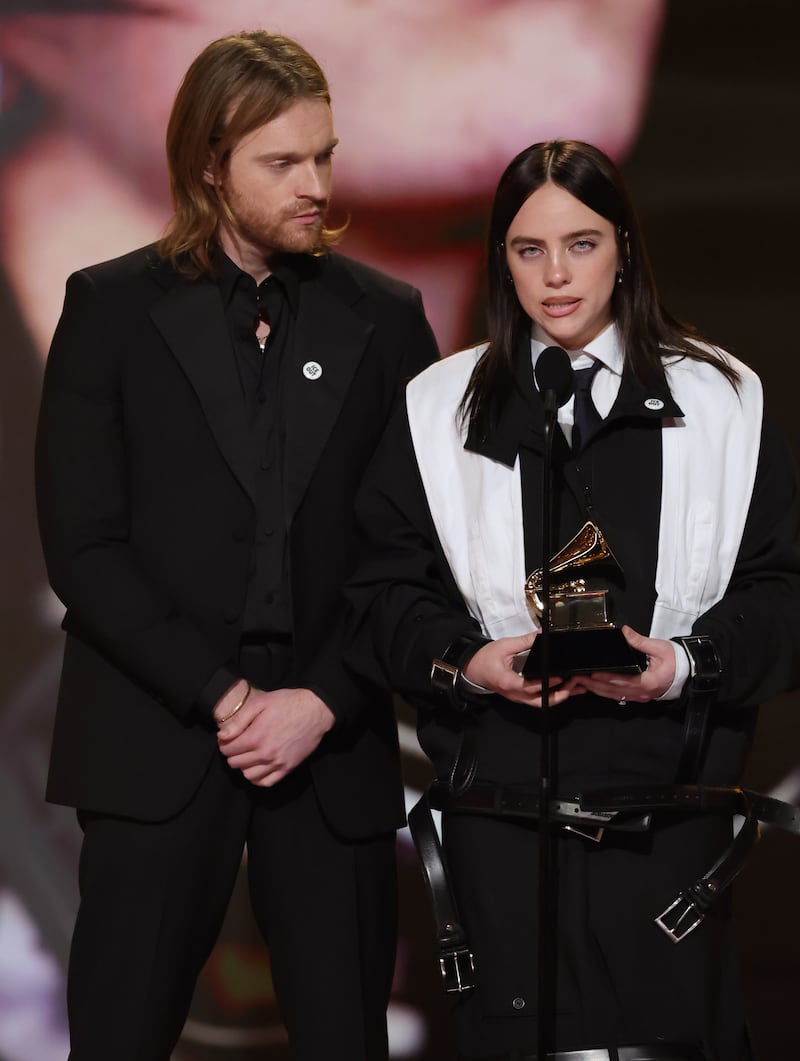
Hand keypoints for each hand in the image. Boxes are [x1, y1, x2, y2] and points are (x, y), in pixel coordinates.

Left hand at [216, 687, 334, 786]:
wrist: (315, 710)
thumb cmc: (288, 703)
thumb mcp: (261, 703)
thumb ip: (239, 720)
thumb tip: (222, 736)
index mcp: (256, 736)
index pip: (228, 750)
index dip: (224, 744)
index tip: (228, 739)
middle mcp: (265, 753)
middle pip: (235, 763)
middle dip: (232, 754)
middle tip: (237, 745)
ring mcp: (277, 763)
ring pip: (248, 775)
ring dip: (244, 766)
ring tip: (248, 755)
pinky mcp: (288, 767)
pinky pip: (266, 782)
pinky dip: (258, 778)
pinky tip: (258, 768)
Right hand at [462, 632, 572, 707]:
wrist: (471, 668)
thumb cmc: (485, 658)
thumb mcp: (504, 646)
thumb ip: (525, 641)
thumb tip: (542, 634)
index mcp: (508, 682)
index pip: (530, 686)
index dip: (546, 683)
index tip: (560, 677)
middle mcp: (514, 694)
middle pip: (539, 701)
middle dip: (559, 695)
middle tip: (574, 685)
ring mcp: (516, 697)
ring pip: (540, 703)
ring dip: (558, 697)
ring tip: (574, 689)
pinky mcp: (519, 696)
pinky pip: (537, 700)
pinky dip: (550, 696)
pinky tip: (562, 690)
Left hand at [565, 625, 674, 704]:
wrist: (689, 673)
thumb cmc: (676, 661)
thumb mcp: (659, 648)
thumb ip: (639, 641)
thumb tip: (625, 632)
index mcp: (648, 682)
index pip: (622, 681)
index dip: (606, 679)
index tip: (591, 675)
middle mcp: (643, 693)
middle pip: (614, 691)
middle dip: (595, 686)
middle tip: (579, 679)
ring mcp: (641, 696)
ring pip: (615, 696)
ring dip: (598, 690)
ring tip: (582, 683)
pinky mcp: (640, 696)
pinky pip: (620, 696)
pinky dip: (607, 692)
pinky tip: (597, 688)